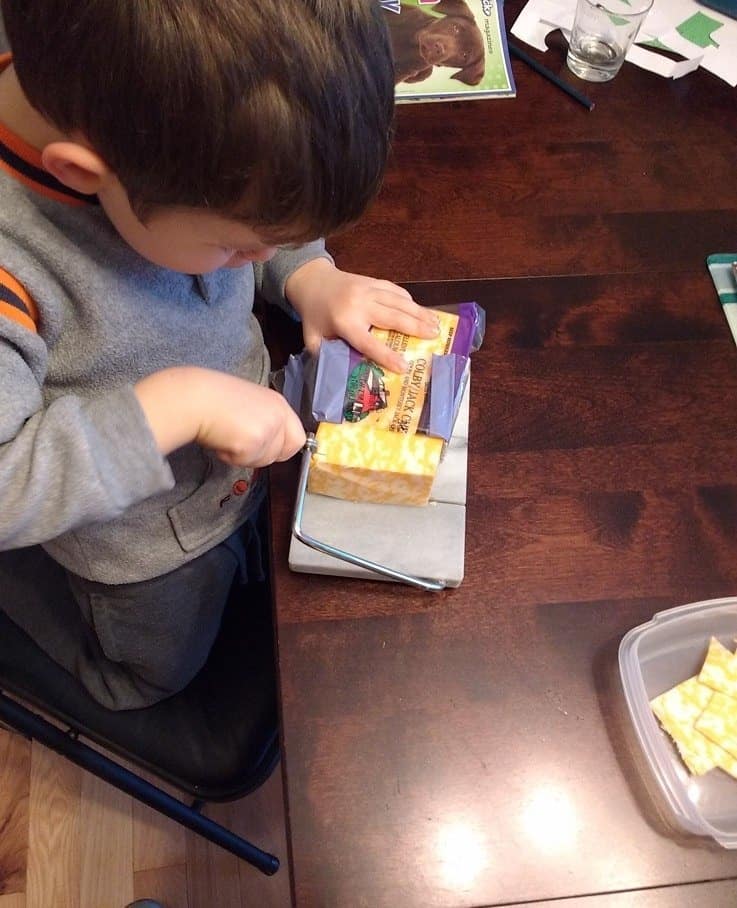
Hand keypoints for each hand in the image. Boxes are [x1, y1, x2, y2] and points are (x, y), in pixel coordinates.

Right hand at [134, 367, 305, 465]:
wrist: (194, 397)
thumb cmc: (213, 397)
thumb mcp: (250, 403)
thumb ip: (265, 420)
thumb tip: (269, 443)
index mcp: (278, 403)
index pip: (298, 438)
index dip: (283, 448)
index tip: (265, 448)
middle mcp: (278, 416)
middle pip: (282, 453)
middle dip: (261, 455)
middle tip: (239, 442)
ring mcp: (267, 430)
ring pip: (263, 460)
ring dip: (244, 456)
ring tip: (227, 436)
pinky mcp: (252, 443)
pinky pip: (245, 462)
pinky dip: (230, 457)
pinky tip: (220, 439)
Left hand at [285, 258, 440, 372]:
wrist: (311, 280)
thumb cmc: (314, 315)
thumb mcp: (312, 339)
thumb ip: (326, 356)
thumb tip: (344, 376)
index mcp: (344, 322)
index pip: (368, 343)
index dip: (386, 356)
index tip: (404, 367)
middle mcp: (359, 304)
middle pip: (392, 317)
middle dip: (416, 327)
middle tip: (435, 337)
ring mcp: (367, 289)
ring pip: (399, 302)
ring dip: (420, 313)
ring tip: (436, 324)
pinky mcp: (373, 281)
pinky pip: (395, 291)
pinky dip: (410, 301)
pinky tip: (421, 310)